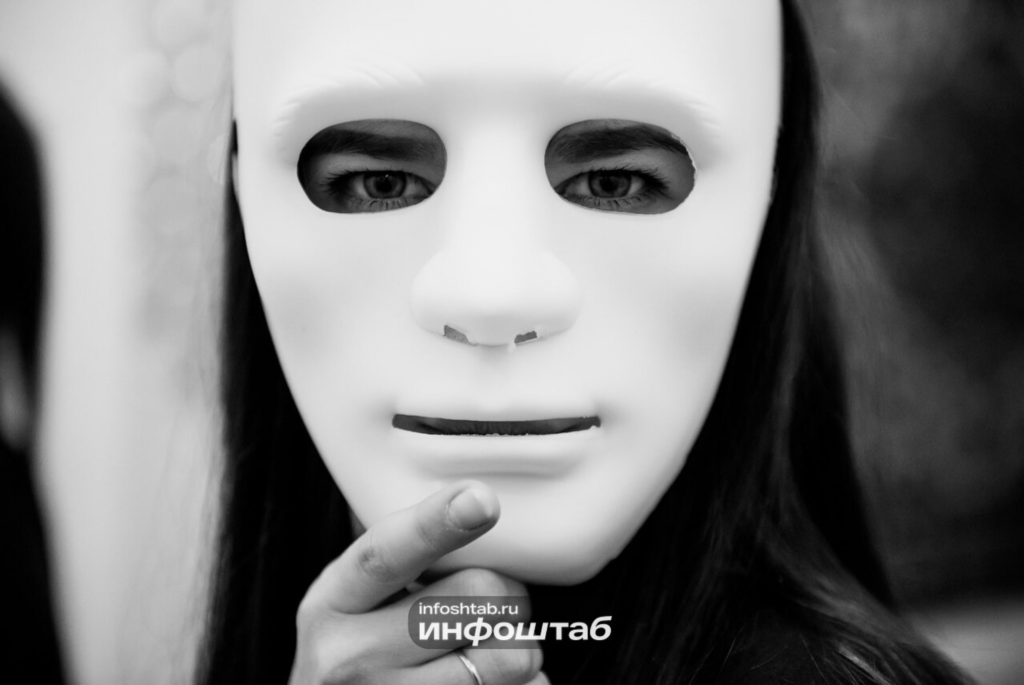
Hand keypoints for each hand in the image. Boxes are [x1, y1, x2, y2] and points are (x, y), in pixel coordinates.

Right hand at [288, 480, 548, 684]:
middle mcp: (353, 656)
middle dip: (506, 594)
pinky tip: (489, 682)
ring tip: (488, 650)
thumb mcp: (354, 598)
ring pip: (508, 656)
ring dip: (518, 648)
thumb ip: (403, 554)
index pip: (386, 555)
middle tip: (491, 606)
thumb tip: (473, 503)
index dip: (436, 525)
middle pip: (477, 596)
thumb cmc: (356, 653)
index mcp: (334, 601)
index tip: (479, 500)